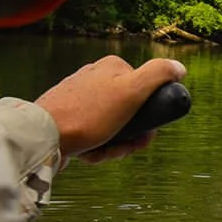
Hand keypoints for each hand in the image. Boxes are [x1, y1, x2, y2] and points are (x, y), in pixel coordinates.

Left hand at [34, 55, 186, 157]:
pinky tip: (89, 154)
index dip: (151, 117)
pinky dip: (96, 147)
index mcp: (113, 67)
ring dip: (114, 144)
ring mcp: (79, 97)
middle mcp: (95, 77)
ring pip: (112, 125)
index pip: (146, 92)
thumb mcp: (131, 91)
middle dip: (131, 135)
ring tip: (103, 153)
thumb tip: (179, 68)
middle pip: (130, 111)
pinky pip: (93, 133)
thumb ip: (158, 74)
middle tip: (125, 148)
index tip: (145, 135)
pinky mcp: (67, 117)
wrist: (42, 137)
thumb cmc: (88, 115)